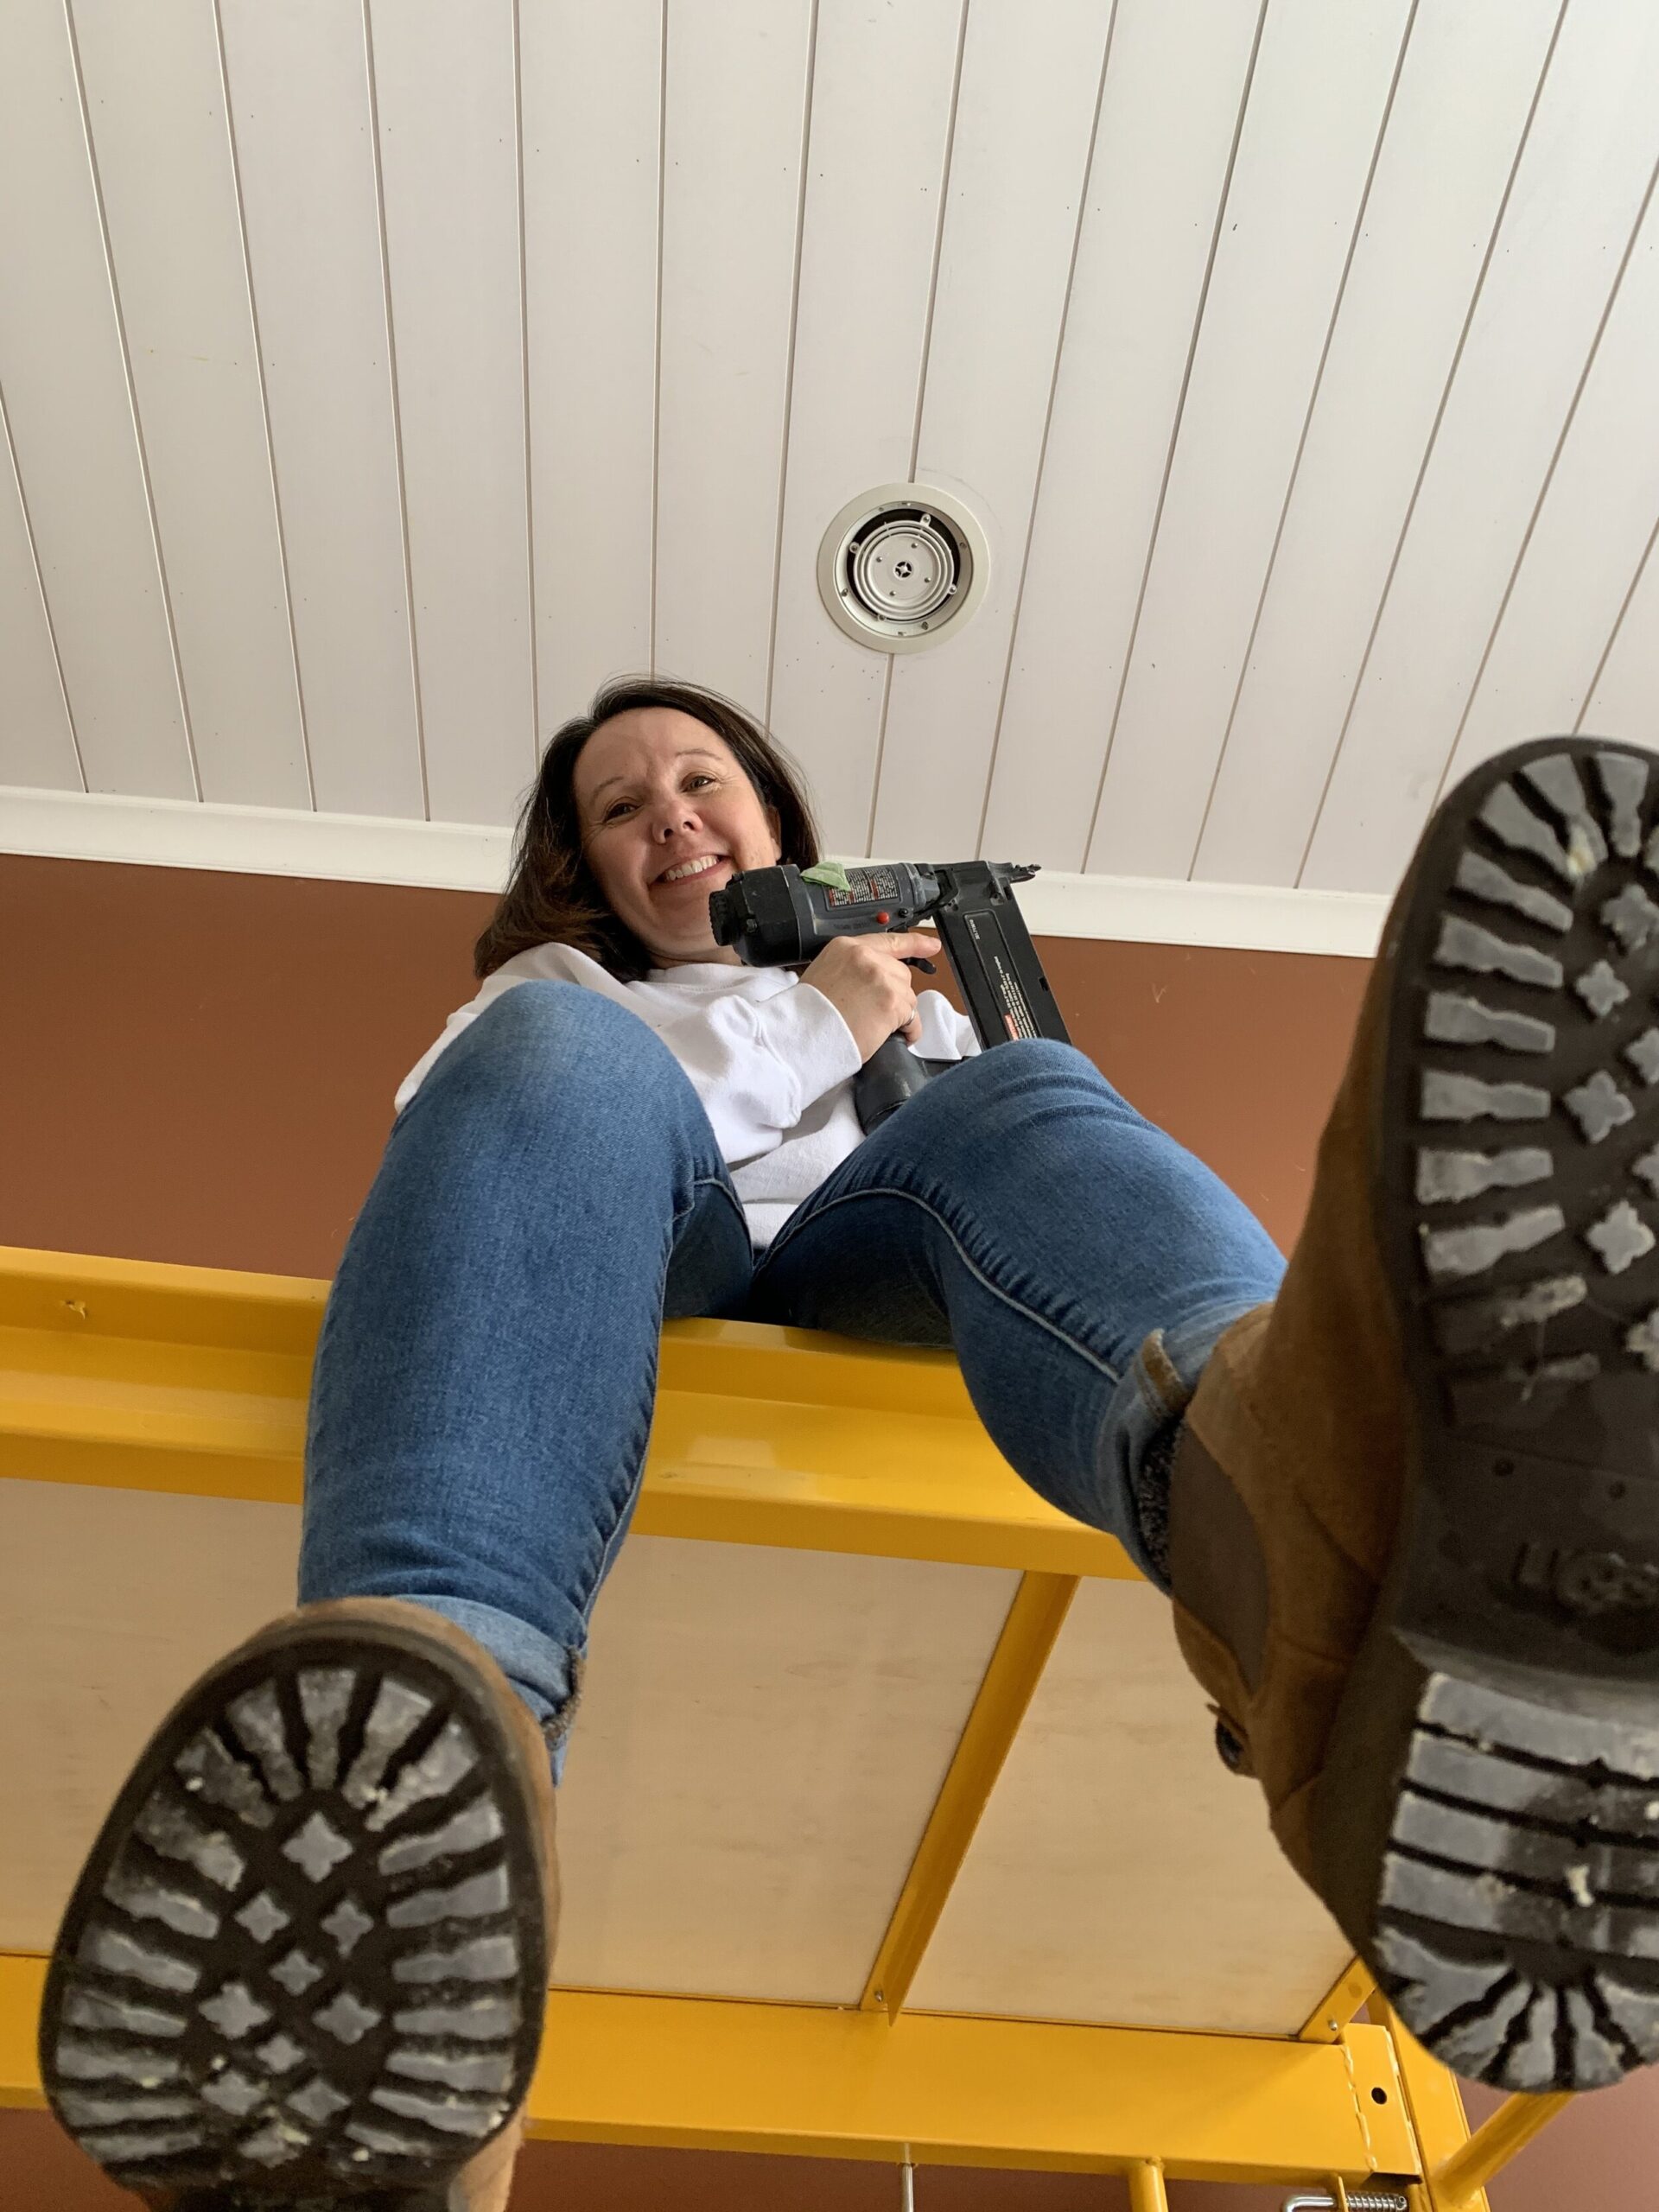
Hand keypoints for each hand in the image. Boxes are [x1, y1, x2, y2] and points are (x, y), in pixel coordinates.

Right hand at [799, 930, 938, 1063]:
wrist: (802, 1034)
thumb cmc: (807, 1012)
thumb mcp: (824, 974)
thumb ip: (851, 969)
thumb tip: (872, 981)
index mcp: (847, 947)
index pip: (889, 940)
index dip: (915, 943)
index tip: (932, 945)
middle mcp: (867, 957)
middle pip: (900, 973)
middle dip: (894, 993)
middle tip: (875, 1012)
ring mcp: (882, 978)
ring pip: (908, 996)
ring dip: (898, 1014)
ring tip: (876, 1026)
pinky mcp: (892, 1002)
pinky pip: (912, 1018)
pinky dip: (908, 1030)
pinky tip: (894, 1036)